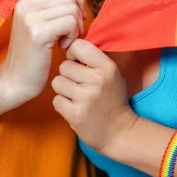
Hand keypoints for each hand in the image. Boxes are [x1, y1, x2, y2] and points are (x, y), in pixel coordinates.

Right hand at [0, 0, 85, 106]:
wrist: (14, 82)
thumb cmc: (32, 55)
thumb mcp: (38, 23)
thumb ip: (52, 5)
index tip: (74, 19)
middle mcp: (25, 3)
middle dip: (77, 16)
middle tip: (70, 34)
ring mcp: (30, 17)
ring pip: (72, 9)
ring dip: (75, 27)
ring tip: (64, 41)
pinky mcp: (37, 32)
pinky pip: (70, 22)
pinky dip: (72, 35)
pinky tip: (62, 47)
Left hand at [51, 38, 137, 155]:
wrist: (120, 132)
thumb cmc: (112, 99)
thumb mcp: (111, 74)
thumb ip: (94, 59)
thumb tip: (71, 44)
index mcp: (107, 67)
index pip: (79, 46)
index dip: (72, 54)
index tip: (76, 63)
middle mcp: (97, 80)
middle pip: (64, 66)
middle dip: (68, 76)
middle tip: (79, 86)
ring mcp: (86, 98)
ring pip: (57, 82)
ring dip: (63, 90)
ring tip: (76, 97)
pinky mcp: (76, 114)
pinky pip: (56, 100)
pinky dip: (62, 105)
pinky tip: (74, 109)